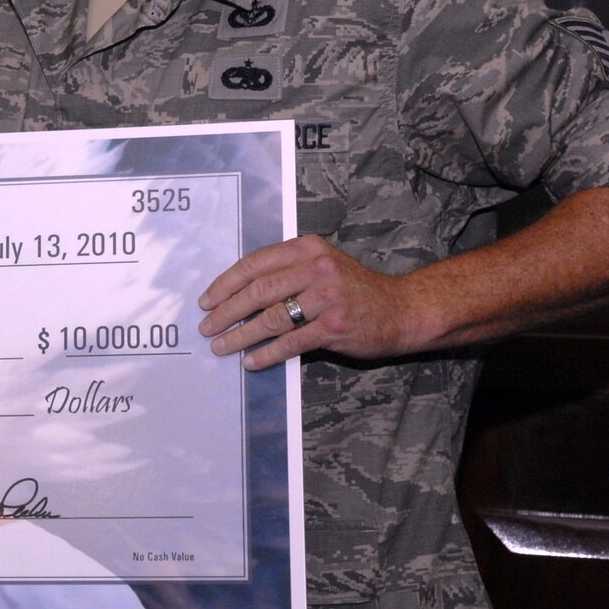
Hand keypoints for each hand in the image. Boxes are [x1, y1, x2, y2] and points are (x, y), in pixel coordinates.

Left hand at [196, 235, 426, 368]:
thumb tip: (237, 292)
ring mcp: (327, 297)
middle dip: (226, 311)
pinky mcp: (335, 326)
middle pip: (258, 290)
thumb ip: (287, 270)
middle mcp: (316, 268)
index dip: (226, 283)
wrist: (401, 310)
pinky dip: (267, 353)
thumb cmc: (354, 289)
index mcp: (308, 248)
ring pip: (271, 318)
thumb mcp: (322, 264)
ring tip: (221, 346)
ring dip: (241, 334)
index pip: (255, 263)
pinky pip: (291, 342)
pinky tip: (251, 361)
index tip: (206, 300)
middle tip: (207, 326)